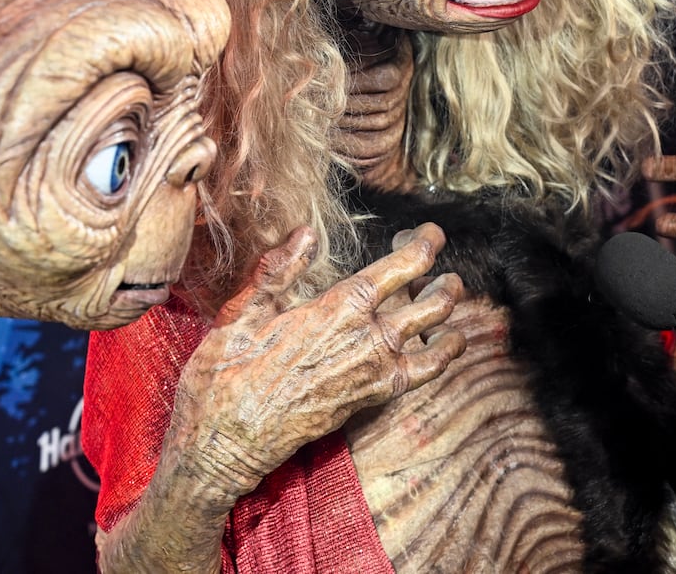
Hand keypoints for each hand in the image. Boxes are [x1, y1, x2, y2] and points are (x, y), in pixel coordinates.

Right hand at [168, 223, 466, 495]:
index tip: (433, 233)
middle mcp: (367, 341)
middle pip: (430, 303)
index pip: (401, 268)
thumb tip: (305, 234)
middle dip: (445, 282)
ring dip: (447, 316)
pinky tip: (442, 345)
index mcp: (338, 309)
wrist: (226, 442)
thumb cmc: (226, 374)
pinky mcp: (371, 400)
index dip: (425, 246)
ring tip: (448, 298)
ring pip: (435, 341)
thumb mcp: (241, 312)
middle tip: (444, 271)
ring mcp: (374, 374)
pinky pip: (422, 375)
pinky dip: (440, 356)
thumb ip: (278, 270)